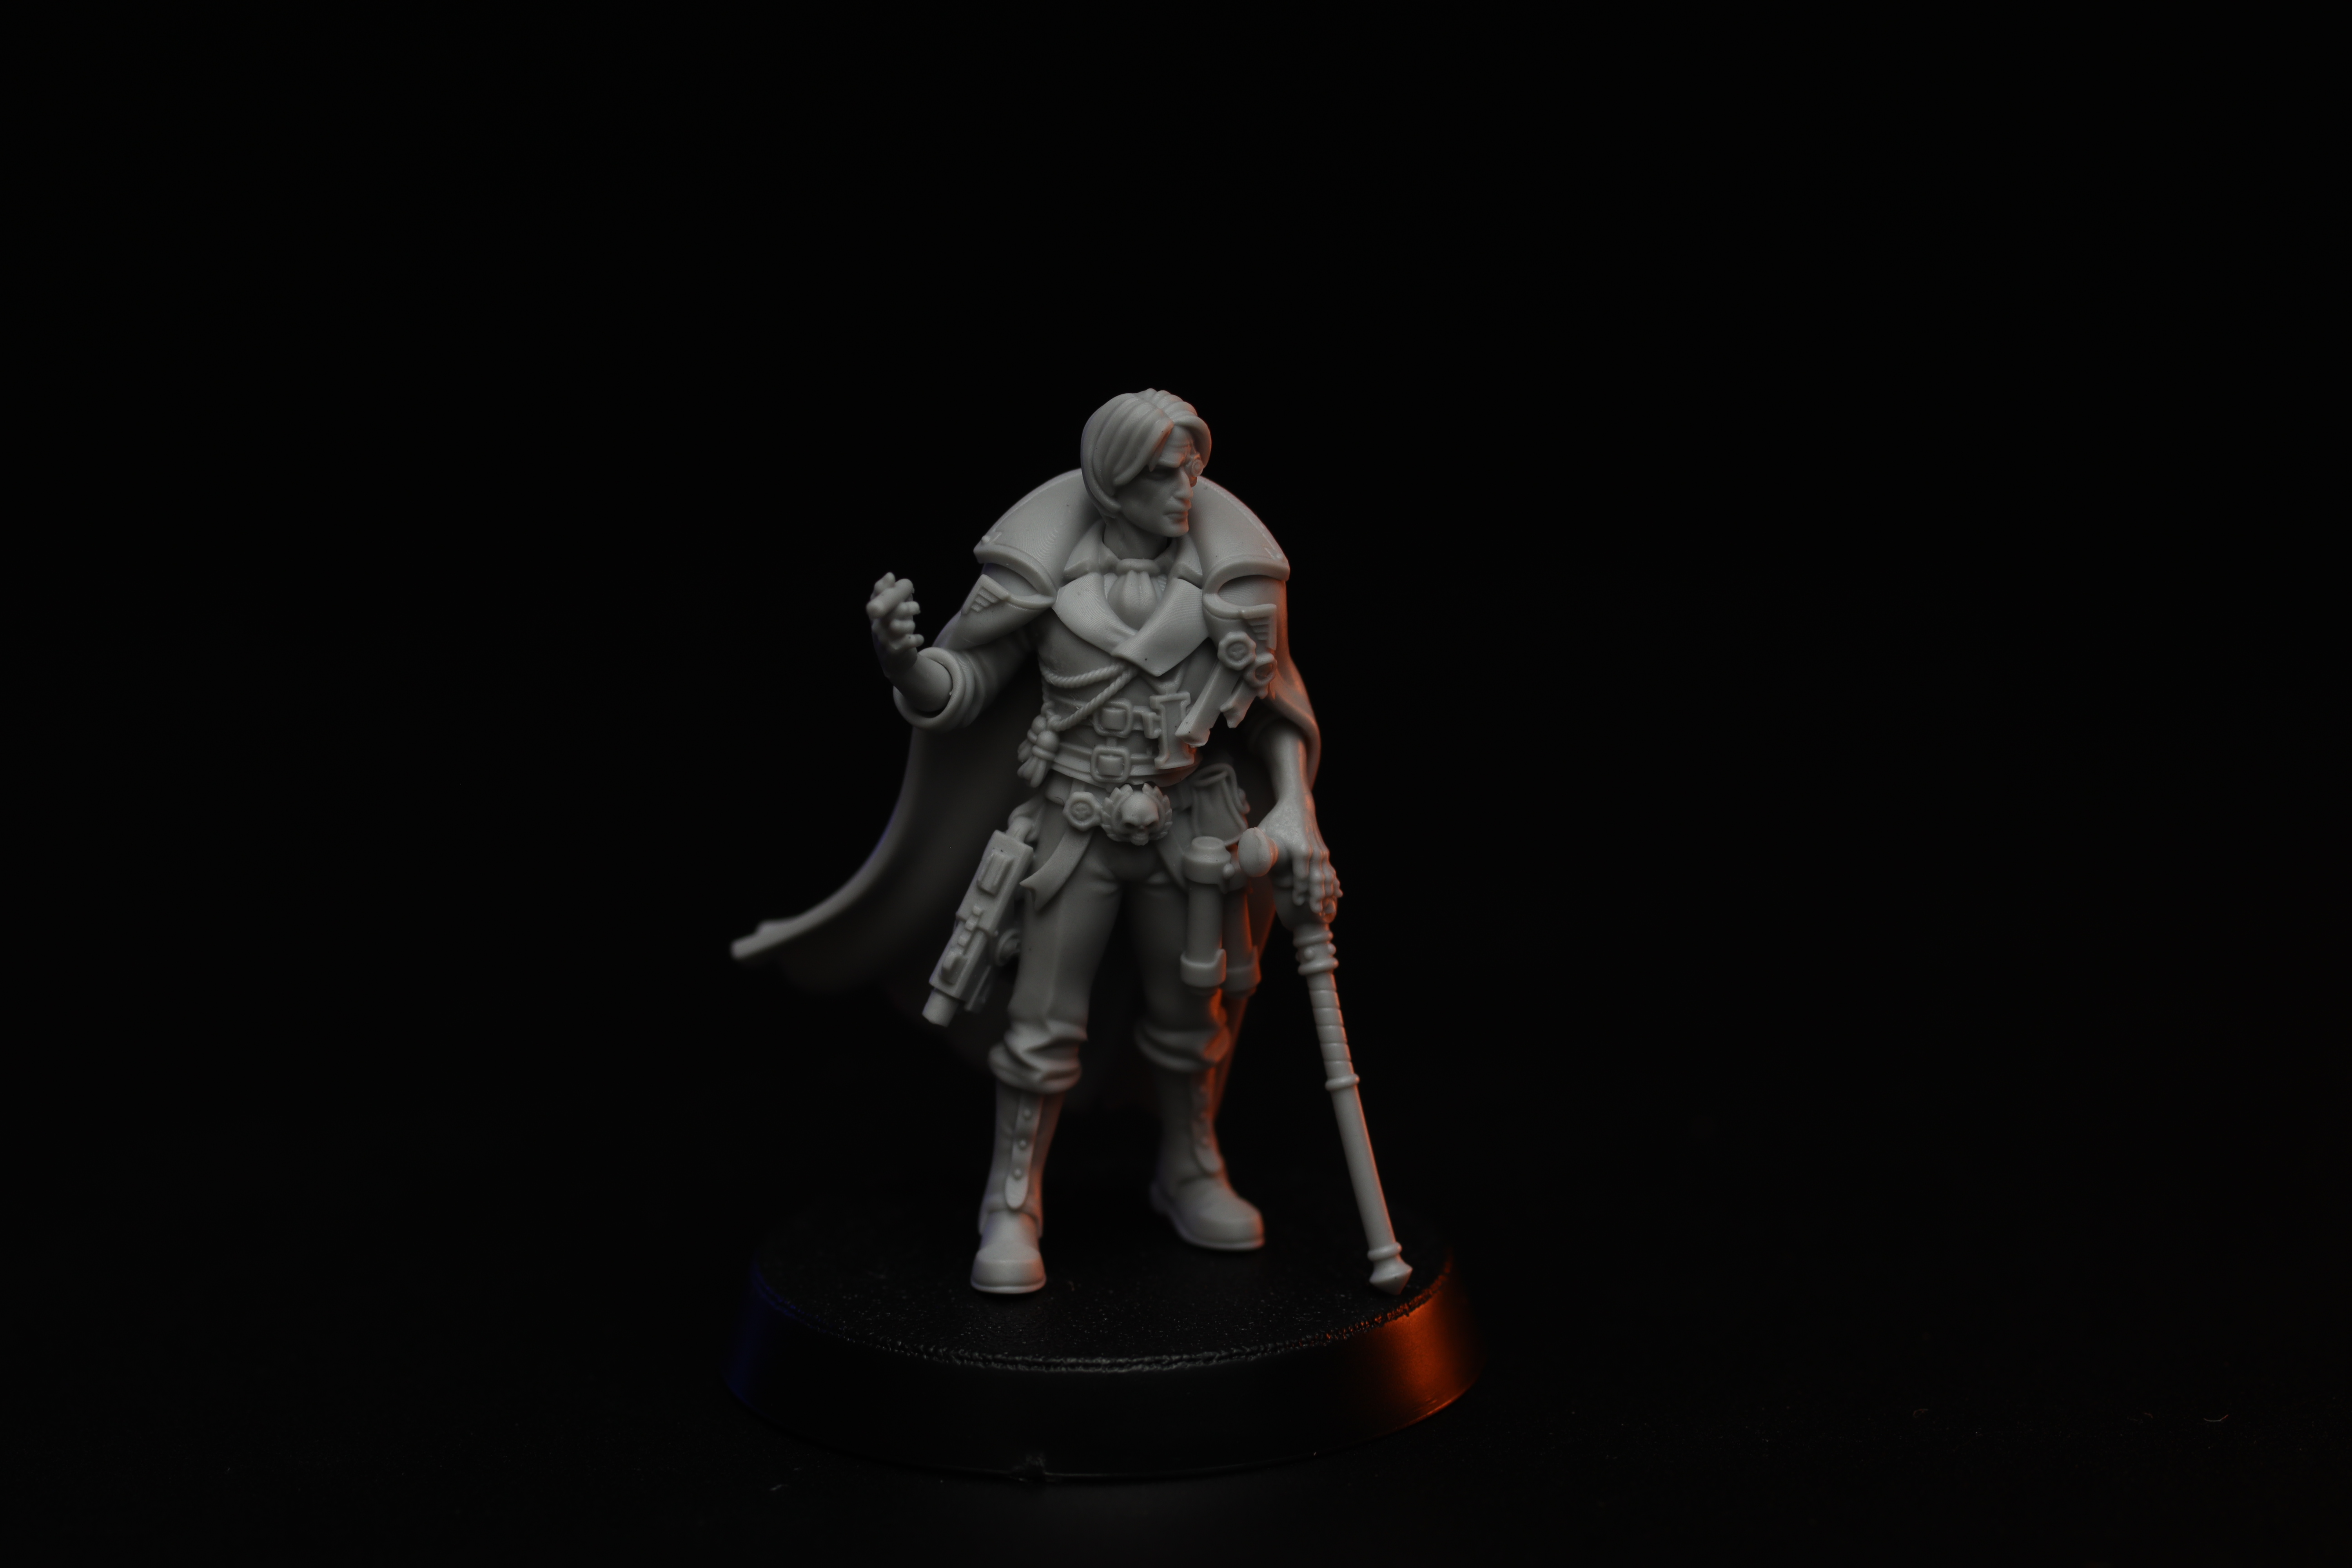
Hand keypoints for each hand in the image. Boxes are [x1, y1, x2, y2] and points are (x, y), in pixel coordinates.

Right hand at [867, 573, 924, 676]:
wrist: (893, 658)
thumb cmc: (896, 626)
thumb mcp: (895, 606)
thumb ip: (894, 591)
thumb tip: (889, 575)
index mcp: (875, 607)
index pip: (879, 591)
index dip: (890, 587)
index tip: (896, 581)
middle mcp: (875, 622)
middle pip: (893, 608)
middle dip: (909, 607)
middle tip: (916, 609)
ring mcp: (882, 637)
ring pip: (899, 625)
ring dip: (910, 625)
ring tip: (910, 627)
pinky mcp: (892, 651)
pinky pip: (909, 641)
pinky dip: (917, 638)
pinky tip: (917, 639)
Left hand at [1255, 794, 1340, 922]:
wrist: (1297, 805)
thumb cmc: (1276, 821)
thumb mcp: (1262, 833)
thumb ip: (1253, 852)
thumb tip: (1236, 869)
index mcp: (1300, 850)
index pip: (1302, 876)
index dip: (1300, 891)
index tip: (1296, 902)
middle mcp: (1314, 852)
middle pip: (1318, 879)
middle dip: (1317, 896)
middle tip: (1314, 911)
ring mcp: (1321, 852)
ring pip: (1327, 876)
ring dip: (1326, 892)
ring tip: (1323, 908)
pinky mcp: (1324, 852)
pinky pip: (1330, 871)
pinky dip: (1332, 884)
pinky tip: (1336, 895)